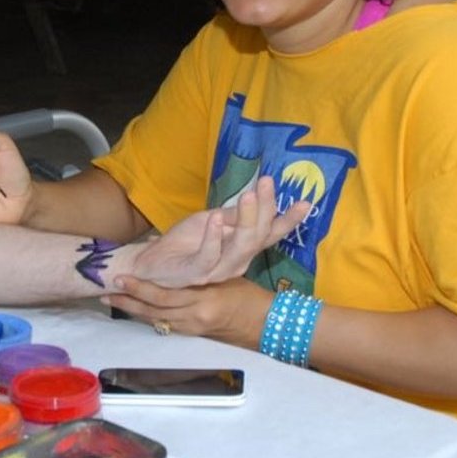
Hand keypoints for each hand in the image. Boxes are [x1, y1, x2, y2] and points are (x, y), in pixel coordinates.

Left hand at [105, 274, 269, 345]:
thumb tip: (174, 253)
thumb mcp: (226, 275)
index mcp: (203, 298)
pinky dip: (148, 316)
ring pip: (155, 320)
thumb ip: (201, 267)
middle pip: (153, 310)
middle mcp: (194, 316)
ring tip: (112, 299)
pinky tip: (135, 309)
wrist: (265, 324)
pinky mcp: (193, 334)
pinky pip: (164, 325)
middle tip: (108, 290)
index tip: (121, 277)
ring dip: (133, 310)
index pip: (163, 295)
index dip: (140, 288)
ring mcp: (193, 328)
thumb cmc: (248, 294)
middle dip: (129, 300)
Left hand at [128, 176, 309, 287]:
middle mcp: (236, 262)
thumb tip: (256, 197)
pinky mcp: (195, 275)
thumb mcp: (210, 220)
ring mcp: (217, 271)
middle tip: (266, 183)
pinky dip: (214, 237)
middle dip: (265, 209)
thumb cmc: (183, 243)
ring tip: (248, 196)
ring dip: (246, 220)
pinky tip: (216, 219)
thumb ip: (232, 214)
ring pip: (240, 248)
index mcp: (241, 248)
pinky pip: (209, 257)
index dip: (289, 220)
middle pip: (258, 236)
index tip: (306, 202)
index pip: (270, 234)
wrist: (150, 263)